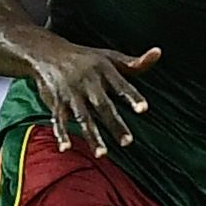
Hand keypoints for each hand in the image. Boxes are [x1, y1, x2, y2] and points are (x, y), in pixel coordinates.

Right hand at [24, 34, 159, 153]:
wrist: (48, 52)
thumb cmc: (86, 58)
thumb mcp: (110, 56)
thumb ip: (135, 63)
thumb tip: (158, 53)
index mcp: (104, 70)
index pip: (121, 86)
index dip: (132, 97)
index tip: (144, 109)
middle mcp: (87, 82)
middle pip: (103, 105)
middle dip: (115, 124)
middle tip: (127, 142)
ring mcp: (71, 93)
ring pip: (83, 117)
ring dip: (92, 135)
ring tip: (102, 153)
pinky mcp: (57, 102)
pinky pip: (59, 119)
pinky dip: (61, 134)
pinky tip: (66, 148)